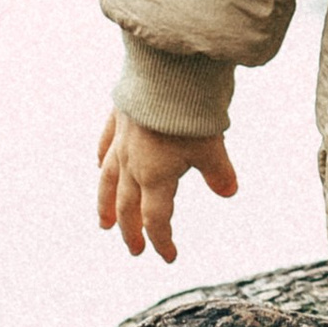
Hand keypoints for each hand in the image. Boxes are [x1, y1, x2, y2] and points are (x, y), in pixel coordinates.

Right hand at [96, 109, 237, 264]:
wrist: (164, 69)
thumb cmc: (189, 110)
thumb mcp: (212, 145)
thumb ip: (218, 172)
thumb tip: (228, 191)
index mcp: (154, 176)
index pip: (156, 219)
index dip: (162, 240)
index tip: (169, 256)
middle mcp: (132, 163)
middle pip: (127, 206)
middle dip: (131, 231)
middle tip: (133, 249)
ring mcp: (122, 140)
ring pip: (108, 180)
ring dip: (106, 205)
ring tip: (104, 223)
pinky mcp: (118, 117)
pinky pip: (105, 145)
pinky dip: (102, 159)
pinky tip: (99, 163)